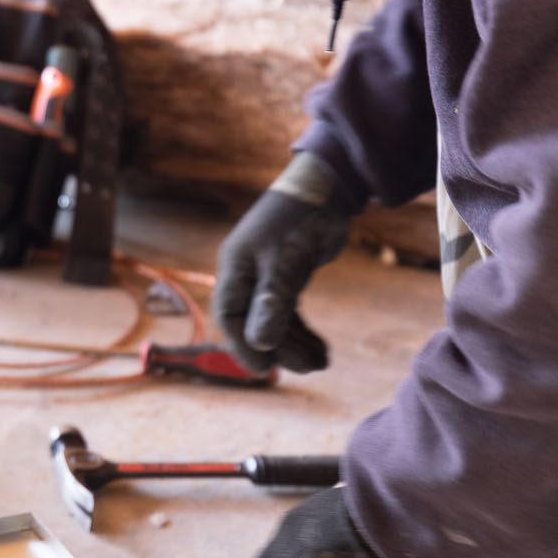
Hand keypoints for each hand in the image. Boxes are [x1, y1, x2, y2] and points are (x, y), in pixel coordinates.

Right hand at [213, 153, 355, 374]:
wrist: (328, 188)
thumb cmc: (301, 219)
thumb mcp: (286, 261)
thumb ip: (272, 302)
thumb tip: (259, 343)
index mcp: (235, 267)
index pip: (229, 316)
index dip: (244, 346)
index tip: (266, 369)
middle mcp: (246, 274)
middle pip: (254, 322)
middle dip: (281, 348)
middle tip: (312, 366)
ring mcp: (266, 276)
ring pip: (274, 320)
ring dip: (295, 344)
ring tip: (323, 361)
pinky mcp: (287, 276)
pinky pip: (289, 312)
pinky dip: (303, 331)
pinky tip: (321, 348)